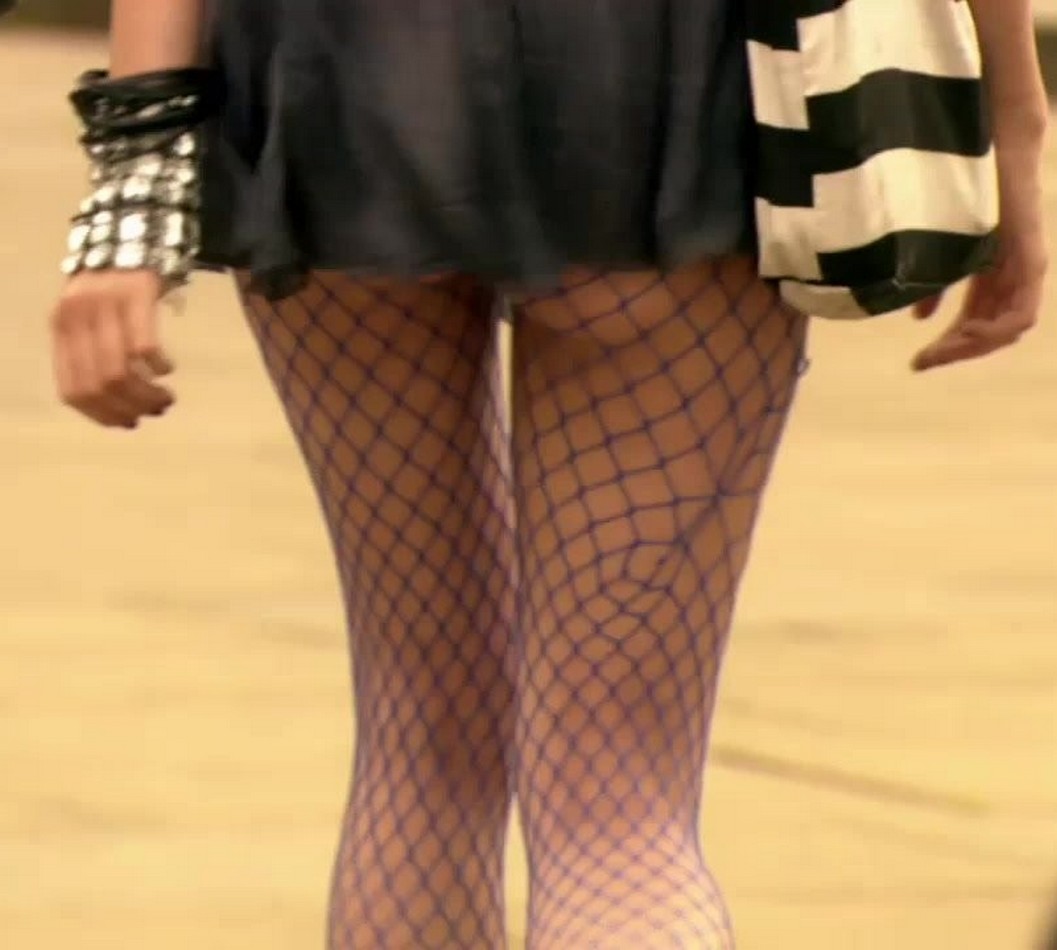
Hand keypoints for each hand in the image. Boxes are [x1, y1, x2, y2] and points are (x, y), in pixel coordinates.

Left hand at [51, 269, 175, 427]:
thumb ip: (90, 352)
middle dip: (130, 407)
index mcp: (61, 330)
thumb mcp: (87, 318)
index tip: (128, 423)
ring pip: (122, 371)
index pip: (72, 390)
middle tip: (155, 411)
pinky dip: (158, 366)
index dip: (101, 415)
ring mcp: (105, 306)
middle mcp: (77, 318)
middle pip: (100, 384)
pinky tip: (167, 368)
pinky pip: (146, 346)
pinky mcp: (136, 294)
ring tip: (166, 397)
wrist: (127, 235)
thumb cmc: (109, 286)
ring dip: (148, 394)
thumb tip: (112, 401)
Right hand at [911, 130, 1048, 372]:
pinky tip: (965, 331)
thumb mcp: (940, 242)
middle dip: (954, 352)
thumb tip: (919, 318)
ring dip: (972, 346)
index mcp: (992, 273)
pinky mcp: (1031, 260)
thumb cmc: (961, 181)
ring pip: (1007, 329)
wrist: (993, 138)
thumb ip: (936, 280)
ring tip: (939, 350)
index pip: (977, 324)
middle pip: (990, 332)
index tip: (917, 359)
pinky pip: (1021, 313)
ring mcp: (1025, 269)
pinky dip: (995, 330)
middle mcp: (1012, 276)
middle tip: (921, 362)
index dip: (950, 347)